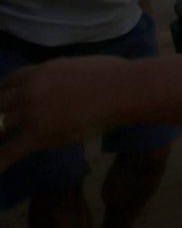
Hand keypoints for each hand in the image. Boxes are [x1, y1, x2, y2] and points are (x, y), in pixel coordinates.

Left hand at [0, 55, 128, 170]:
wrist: (123, 90)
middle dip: (0, 111)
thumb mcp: (78, 65)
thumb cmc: (112, 74)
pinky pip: (10, 150)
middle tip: (5, 122)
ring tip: (5, 137)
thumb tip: (61, 82)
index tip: (7, 99)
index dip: (5, 92)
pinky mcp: (38, 133)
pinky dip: (0, 161)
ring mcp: (31, 112)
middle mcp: (29, 90)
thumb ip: (60, 75)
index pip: (10, 80)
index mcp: (40, 72)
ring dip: (0, 130)